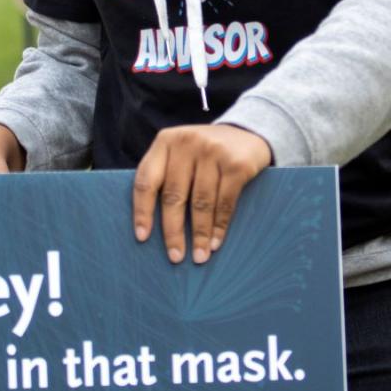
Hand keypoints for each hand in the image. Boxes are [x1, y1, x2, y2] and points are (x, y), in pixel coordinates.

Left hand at [133, 125, 272, 264]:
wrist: (248, 133)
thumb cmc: (205, 154)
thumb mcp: (180, 154)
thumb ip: (165, 176)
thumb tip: (150, 227)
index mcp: (165, 141)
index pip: (146, 180)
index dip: (142, 211)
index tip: (142, 237)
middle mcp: (187, 143)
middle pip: (173, 195)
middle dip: (173, 231)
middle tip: (175, 257)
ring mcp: (213, 151)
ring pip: (201, 202)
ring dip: (199, 234)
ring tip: (199, 256)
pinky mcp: (236, 164)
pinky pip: (225, 202)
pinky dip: (219, 227)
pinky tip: (215, 242)